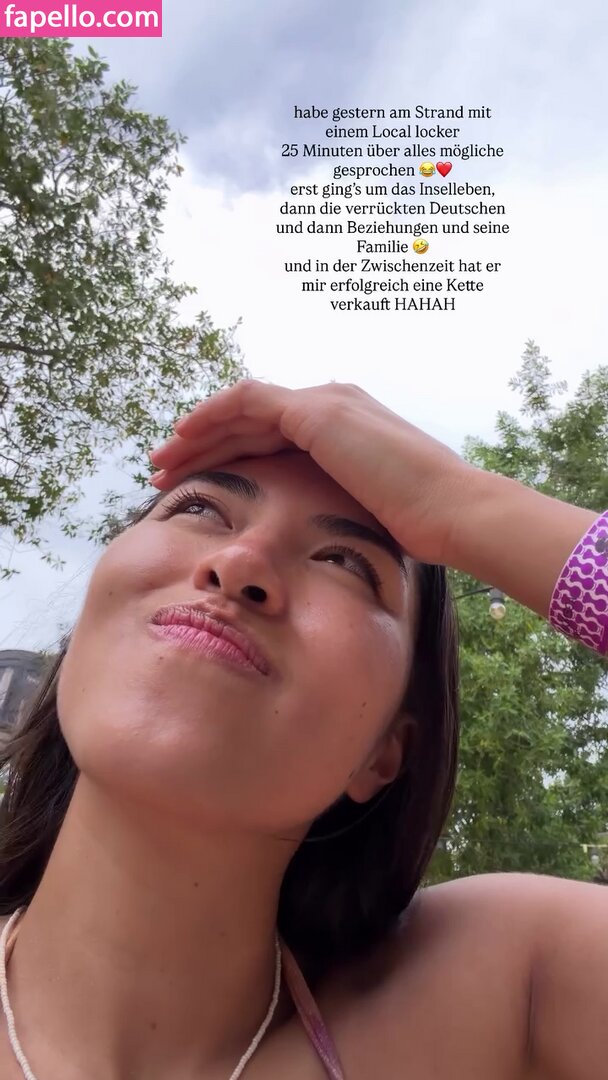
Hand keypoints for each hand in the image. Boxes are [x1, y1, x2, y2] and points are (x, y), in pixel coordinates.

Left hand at [147, 380, 476, 565]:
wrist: (452, 512)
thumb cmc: (422, 526)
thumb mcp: (370, 512)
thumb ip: (340, 508)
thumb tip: (318, 541)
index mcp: (344, 428)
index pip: (271, 434)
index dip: (230, 454)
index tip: (199, 481)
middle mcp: (332, 403)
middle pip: (249, 420)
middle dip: (203, 443)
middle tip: (164, 470)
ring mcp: (324, 403)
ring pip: (240, 410)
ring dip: (196, 433)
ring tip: (160, 463)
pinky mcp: (316, 411)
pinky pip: (246, 402)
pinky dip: (211, 416)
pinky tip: (182, 438)